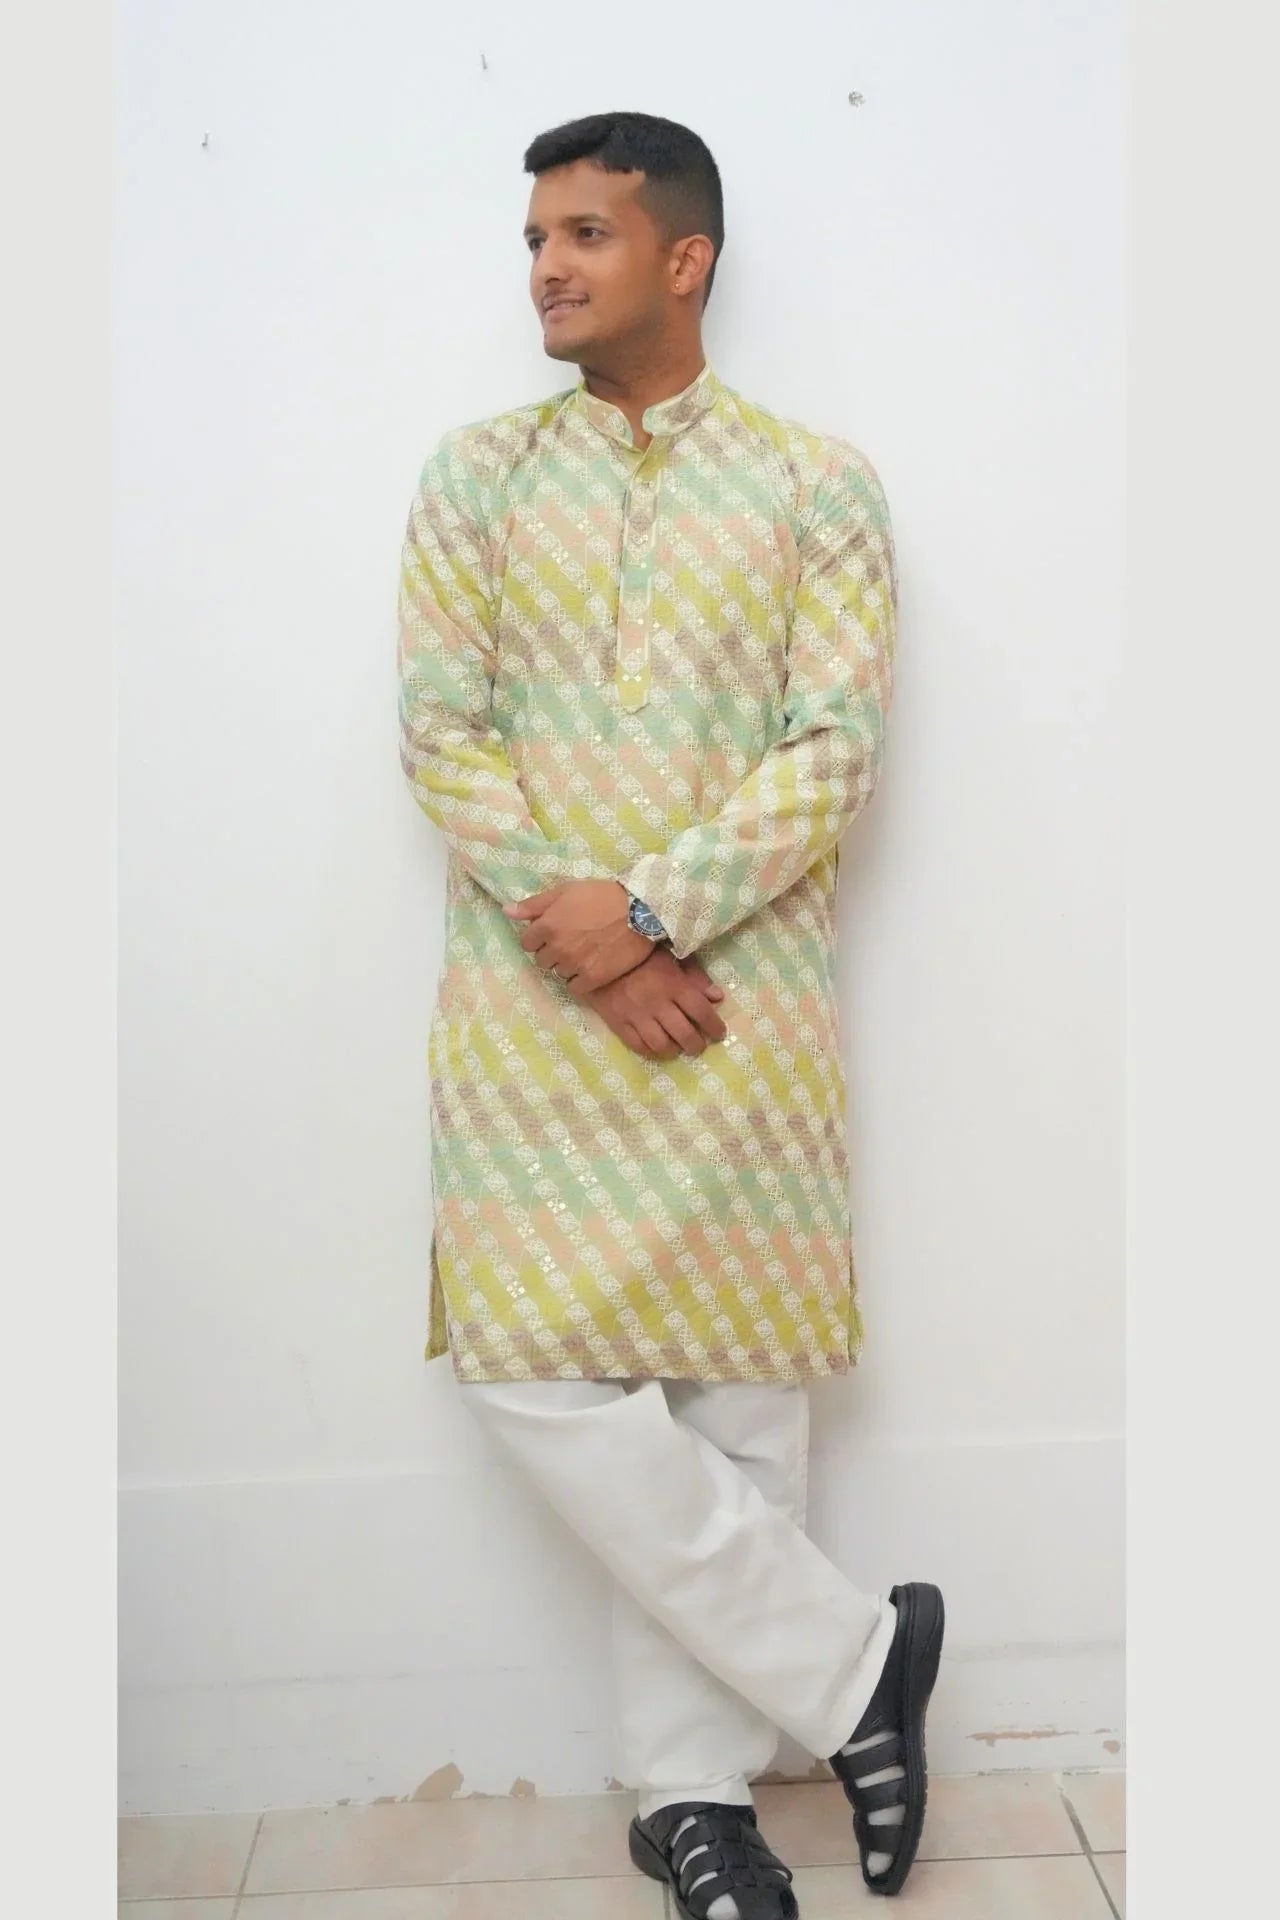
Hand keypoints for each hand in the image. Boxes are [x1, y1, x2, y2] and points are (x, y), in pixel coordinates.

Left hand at [503, 880, 651, 994]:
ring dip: (567, 966)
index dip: (539, 937)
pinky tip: (591, 967)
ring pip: (559, 973)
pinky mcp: (592, 979)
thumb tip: (506, 911)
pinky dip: (580, 980)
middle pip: (542, 960)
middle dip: (552, 952)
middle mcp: (557, 948)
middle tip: (572, 941)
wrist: (641, 911)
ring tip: (585, 953)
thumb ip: (535, 904)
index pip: (527, 943)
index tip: (554, 932)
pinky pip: (575, 988)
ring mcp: (574, 965)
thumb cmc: (603, 896)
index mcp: (548, 925)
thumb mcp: (566, 891)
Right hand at [587, 948, 728, 1060]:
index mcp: (673, 985)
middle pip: (684, 1034)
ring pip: (662, 1045)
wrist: (599, 955)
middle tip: (699, 1046)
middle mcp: (658, 1004)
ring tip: (677, 1048)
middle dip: (696, 1044)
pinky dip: (651, 1052)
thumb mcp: (671, 956)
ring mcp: (637, 1016)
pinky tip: (657, 1048)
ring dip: (674, 1050)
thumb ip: (695, 976)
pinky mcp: (619, 1023)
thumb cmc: (640, 954)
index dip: (714, 1026)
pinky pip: (638, 1046)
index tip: (719, 1033)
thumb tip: (717, 997)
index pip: (701, 1011)